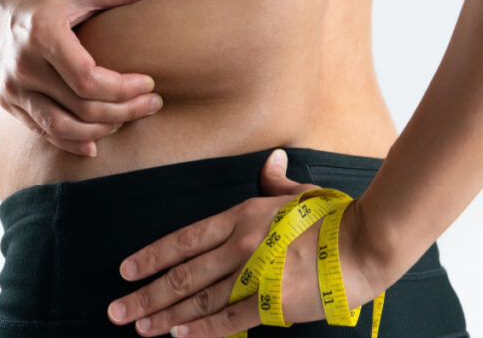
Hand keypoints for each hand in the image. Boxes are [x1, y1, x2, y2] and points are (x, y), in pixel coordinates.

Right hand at [0, 0, 173, 156]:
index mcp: (43, 34)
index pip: (89, 80)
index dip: (124, 89)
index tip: (150, 83)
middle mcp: (23, 65)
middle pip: (81, 108)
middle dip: (123, 111)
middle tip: (152, 104)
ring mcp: (11, 86)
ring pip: (60, 128)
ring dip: (100, 132)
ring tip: (127, 120)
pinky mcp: (5, 98)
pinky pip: (42, 130)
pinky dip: (71, 141)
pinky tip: (96, 142)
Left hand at [106, 149, 382, 337]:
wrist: (365, 244)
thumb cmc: (333, 216)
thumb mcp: (300, 191)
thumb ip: (276, 180)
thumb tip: (271, 160)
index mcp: (242, 217)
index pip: (184, 238)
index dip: (152, 256)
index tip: (126, 270)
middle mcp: (242, 245)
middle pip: (183, 274)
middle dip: (146, 294)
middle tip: (116, 310)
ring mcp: (256, 274)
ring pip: (199, 299)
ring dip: (164, 314)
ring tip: (138, 326)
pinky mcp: (274, 301)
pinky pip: (230, 319)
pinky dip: (202, 329)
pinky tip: (178, 335)